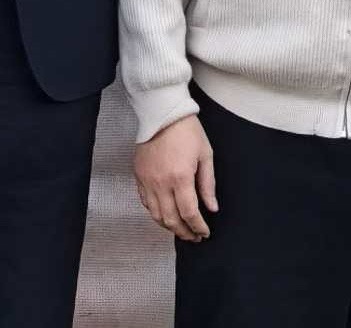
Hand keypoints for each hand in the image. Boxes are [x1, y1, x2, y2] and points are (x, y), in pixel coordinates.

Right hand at [132, 113, 217, 243]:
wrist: (163, 113)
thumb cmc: (187, 131)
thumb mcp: (205, 155)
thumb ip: (208, 184)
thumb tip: (212, 208)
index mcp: (180, 177)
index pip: (189, 213)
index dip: (198, 227)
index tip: (204, 232)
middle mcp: (161, 182)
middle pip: (171, 219)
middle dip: (184, 232)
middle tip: (194, 237)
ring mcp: (147, 180)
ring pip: (155, 215)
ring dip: (169, 226)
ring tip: (180, 229)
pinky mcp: (138, 175)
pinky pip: (145, 202)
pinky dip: (155, 212)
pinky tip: (165, 213)